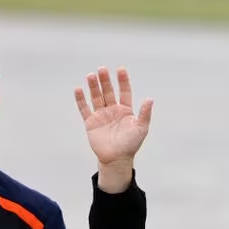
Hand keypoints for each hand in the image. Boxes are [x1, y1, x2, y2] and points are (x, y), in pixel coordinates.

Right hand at [75, 67, 152, 191]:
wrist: (117, 159)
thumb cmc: (131, 144)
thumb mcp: (141, 128)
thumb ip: (145, 114)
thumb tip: (150, 99)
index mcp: (126, 110)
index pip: (124, 92)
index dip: (123, 81)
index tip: (120, 69)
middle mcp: (113, 110)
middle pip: (108, 92)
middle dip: (105, 80)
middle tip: (102, 69)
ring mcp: (101, 115)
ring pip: (96, 97)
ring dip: (93, 86)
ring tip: (91, 75)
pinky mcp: (91, 122)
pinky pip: (84, 109)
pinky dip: (81, 99)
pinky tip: (78, 89)